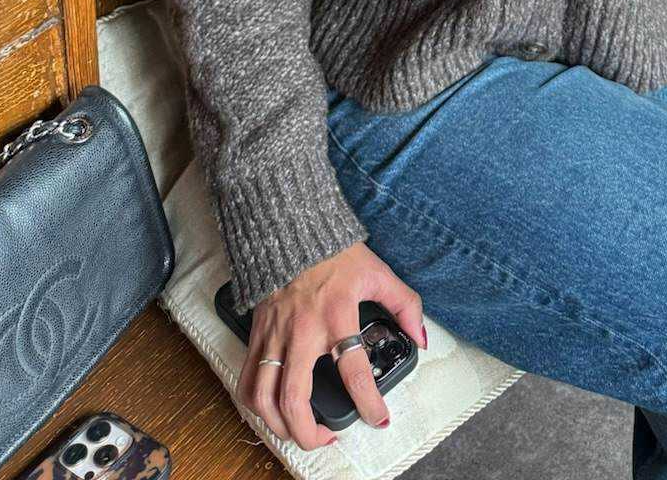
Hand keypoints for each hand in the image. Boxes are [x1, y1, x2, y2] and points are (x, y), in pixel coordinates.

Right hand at [239, 241, 425, 449]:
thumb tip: (419, 336)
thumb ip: (403, 304)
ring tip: (300, 431)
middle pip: (295, 399)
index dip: (369, 403)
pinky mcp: (256, 334)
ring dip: (279, 426)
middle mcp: (302, 331)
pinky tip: (270, 411)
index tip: (379, 419)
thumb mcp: (378, 272)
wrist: (290, 227)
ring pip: (263, 398)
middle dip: (311, 433)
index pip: (354, 371)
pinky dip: (255, 404)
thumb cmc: (334, 251)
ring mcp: (274, 335)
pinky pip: (247, 379)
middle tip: (328, 439)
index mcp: (337, 315)